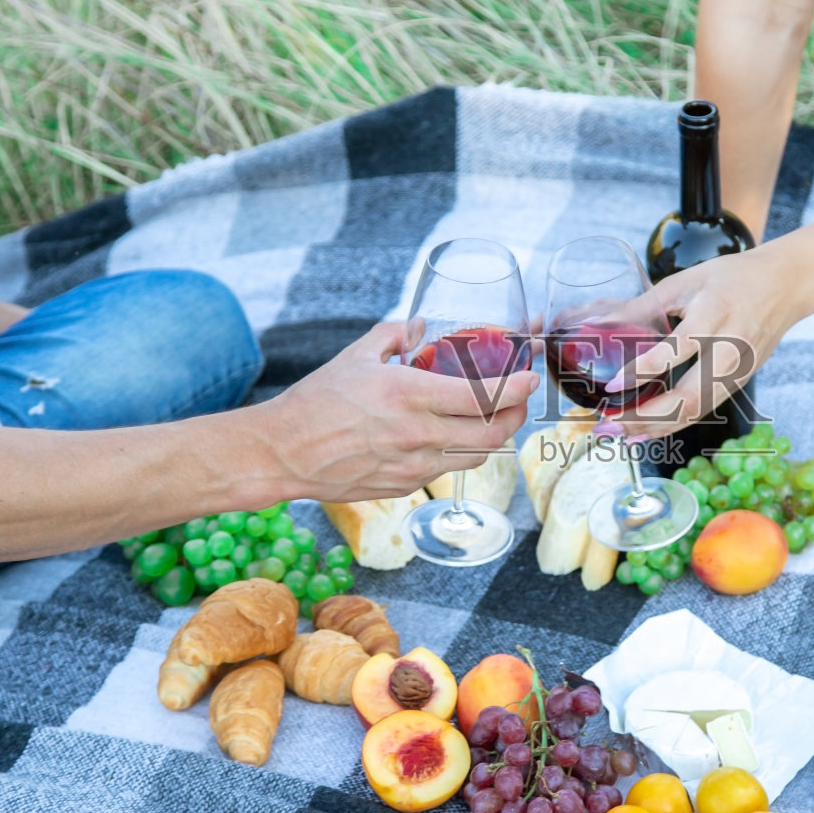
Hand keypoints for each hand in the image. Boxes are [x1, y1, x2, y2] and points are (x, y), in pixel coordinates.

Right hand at [256, 321, 538, 501]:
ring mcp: (413, 465)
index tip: (530, 376)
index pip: (483, 395)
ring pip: (477, 456)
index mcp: (409, 394)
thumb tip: (419, 326)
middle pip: (493, 432)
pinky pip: (447, 470)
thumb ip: (394, 335)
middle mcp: (418, 433)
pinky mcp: (405, 486)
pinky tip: (455, 438)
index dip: (517, 387)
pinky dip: (460, 453)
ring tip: (495, 418)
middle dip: (516, 415)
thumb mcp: (355, 356)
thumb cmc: (315, 401)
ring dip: (493, 437)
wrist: (283, 453)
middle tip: (520, 400)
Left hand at [612, 245, 809, 439]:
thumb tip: (596, 324)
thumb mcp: (685, 281)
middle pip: (688, 398)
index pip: (678, 349)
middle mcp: (730, 351)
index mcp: (715, 316)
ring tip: (616, 434)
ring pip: (694, 413)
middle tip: (606, 425)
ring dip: (654, 428)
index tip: (612, 385)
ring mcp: (737, 373)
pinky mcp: (738, 384)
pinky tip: (643, 431)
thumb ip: (642, 306)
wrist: (786, 286)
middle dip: (644, 417)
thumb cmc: (733, 278)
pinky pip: (702, 411)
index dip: (644, 370)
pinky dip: (671, 425)